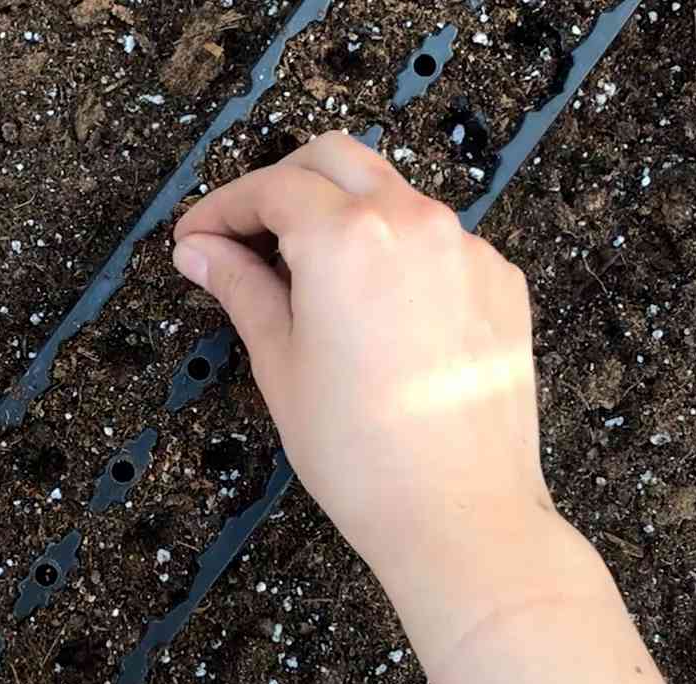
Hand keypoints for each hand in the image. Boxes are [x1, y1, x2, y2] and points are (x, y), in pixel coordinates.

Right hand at [171, 131, 550, 567]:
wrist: (460, 513)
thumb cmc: (359, 452)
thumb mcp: (279, 363)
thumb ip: (239, 288)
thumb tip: (200, 252)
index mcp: (346, 238)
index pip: (271, 188)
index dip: (221, 209)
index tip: (195, 240)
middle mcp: (413, 222)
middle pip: (333, 159)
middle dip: (280, 184)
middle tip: (244, 237)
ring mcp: (465, 247)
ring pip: (390, 192)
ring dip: (340, 213)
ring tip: (305, 278)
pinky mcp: (499, 279)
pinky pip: (435, 238)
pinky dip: (393, 250)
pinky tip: (371, 309)